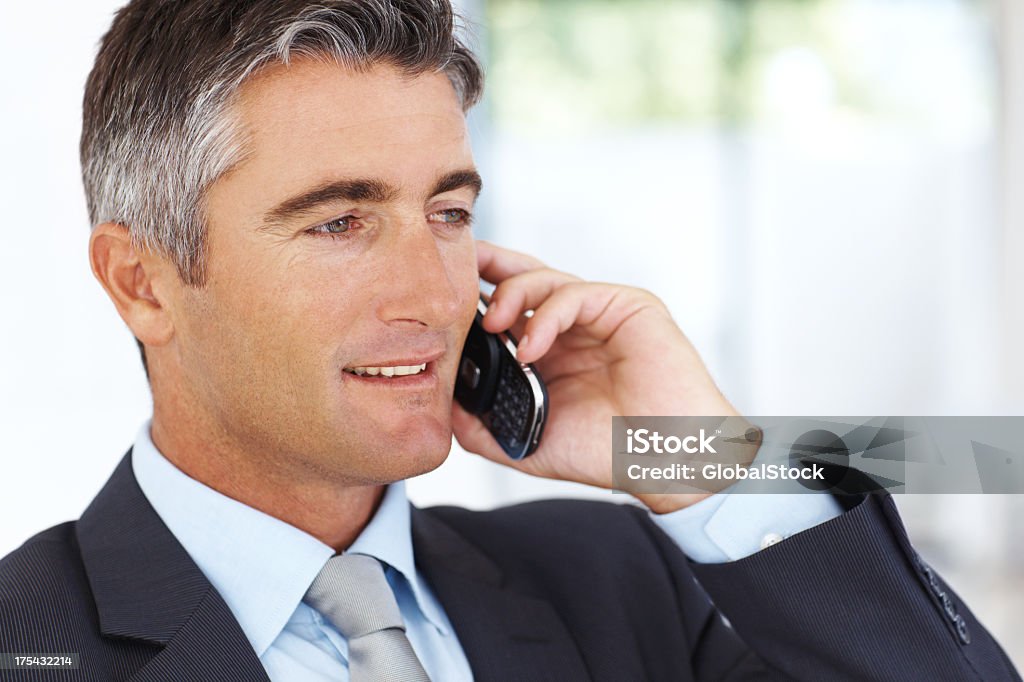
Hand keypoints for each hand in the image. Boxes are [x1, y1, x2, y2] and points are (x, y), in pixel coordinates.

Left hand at [451, 241, 740, 513]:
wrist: (662, 462)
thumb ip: (485, 429)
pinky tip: (530, 348)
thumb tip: (443, 410)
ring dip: (510, 295)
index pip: (508, 308)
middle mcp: (574, 326)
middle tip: (453, 273)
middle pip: (523, 277)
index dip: (475, 296)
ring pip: (545, 279)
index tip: (439, 298)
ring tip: (489, 325)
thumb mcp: (530, 444)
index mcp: (553, 350)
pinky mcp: (628, 306)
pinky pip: (576, 294)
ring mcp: (601, 313)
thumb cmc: (609, 453)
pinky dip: (545, 315)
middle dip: (486, 267)